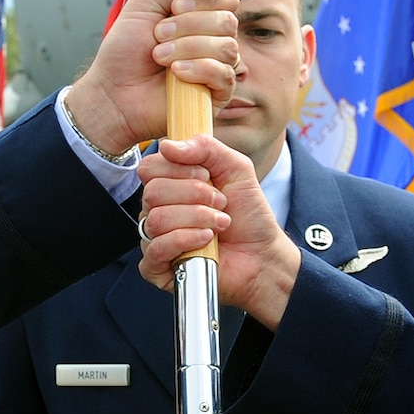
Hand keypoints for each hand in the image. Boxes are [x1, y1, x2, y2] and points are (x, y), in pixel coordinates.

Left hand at [66, 0, 238, 157]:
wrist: (112, 91)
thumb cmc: (125, 50)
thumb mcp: (147, 2)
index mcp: (201, 16)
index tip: (174, 6)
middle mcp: (213, 40)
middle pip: (227, 21)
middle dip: (188, 25)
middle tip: (158, 35)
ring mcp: (217, 68)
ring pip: (227, 47)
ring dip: (187, 48)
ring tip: (159, 56)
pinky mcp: (217, 95)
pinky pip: (224, 74)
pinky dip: (198, 69)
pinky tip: (176, 73)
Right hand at [137, 135, 301, 327]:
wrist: (263, 254)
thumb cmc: (249, 215)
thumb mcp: (236, 168)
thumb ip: (206, 147)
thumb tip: (167, 145)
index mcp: (169, 185)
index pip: (149, 168)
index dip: (179, 170)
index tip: (207, 177)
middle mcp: (157, 211)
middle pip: (152, 193)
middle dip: (195, 196)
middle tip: (220, 204)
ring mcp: (155, 239)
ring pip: (156, 220)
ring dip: (196, 218)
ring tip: (220, 224)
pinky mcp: (157, 268)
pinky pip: (155, 249)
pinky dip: (184, 240)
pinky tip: (206, 240)